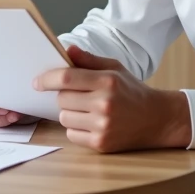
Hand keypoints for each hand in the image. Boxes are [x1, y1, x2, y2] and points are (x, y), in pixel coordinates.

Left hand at [33, 45, 191, 153]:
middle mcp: (104, 104)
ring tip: (87, 110)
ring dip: (70, 113)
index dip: (47, 79)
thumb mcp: (115, 69)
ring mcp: (103, 126)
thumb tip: (66, 49)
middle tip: (77, 96)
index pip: (66, 78)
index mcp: (107, 82)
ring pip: (64, 118)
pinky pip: (72, 135)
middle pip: (62, 99)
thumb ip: (89, 60)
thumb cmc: (132, 91)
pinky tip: (91, 124)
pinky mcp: (102, 143)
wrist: (157, 119)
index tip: (37, 82)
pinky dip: (76, 129)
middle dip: (64, 96)